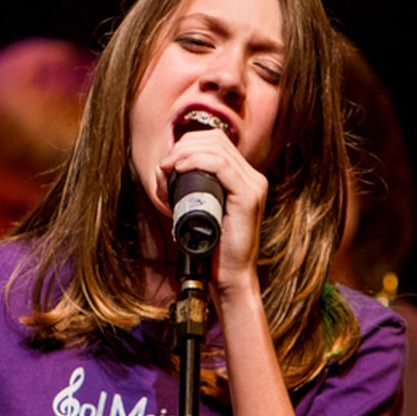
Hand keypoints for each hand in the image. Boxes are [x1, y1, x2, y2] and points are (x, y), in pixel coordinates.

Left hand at [160, 128, 267, 293]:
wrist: (229, 275)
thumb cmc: (212, 246)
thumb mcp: (197, 210)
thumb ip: (186, 188)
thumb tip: (162, 168)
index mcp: (244, 178)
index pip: (216, 142)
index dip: (188, 143)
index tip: (167, 162)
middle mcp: (253, 178)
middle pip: (216, 140)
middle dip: (184, 145)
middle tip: (164, 165)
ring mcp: (254, 185)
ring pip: (217, 148)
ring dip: (186, 153)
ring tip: (168, 168)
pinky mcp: (249, 195)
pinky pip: (222, 165)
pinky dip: (197, 161)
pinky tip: (181, 168)